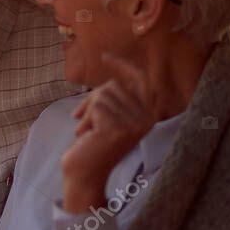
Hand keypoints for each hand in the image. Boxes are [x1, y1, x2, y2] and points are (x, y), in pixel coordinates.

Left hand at [61, 53, 157, 212]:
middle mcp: (147, 120)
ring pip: (104, 94)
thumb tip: (110, 79)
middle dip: (92, 98)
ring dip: (87, 109)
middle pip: (114, 85)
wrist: (83, 174)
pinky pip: (97, 105)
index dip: (124, 65)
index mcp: (148, 116)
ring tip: (85, 129)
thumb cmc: (91, 144)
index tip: (104, 55)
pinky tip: (85, 134)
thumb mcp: (108, 117)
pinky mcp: (119, 128)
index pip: (141, 80)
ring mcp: (135, 124)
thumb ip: (114, 99)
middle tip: (80, 118)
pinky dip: (86, 116)